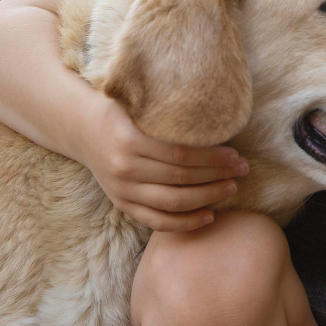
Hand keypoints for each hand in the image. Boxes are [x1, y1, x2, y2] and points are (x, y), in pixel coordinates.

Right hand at [79, 101, 251, 231]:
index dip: (211, 157)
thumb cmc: (119, 111)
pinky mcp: (123, 205)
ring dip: (207, 197)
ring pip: (173, 202)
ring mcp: (123, 191)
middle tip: (242, 170)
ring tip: (231, 188)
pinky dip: (185, 223)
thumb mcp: (136, 102)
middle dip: (217, 176)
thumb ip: (166, 109)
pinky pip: (157, 221)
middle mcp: (125, 169)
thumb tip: (214, 109)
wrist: (82, 130)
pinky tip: (209, 215)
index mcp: (129, 141)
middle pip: (181, 179)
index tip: (235, 154)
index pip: (180, 154)